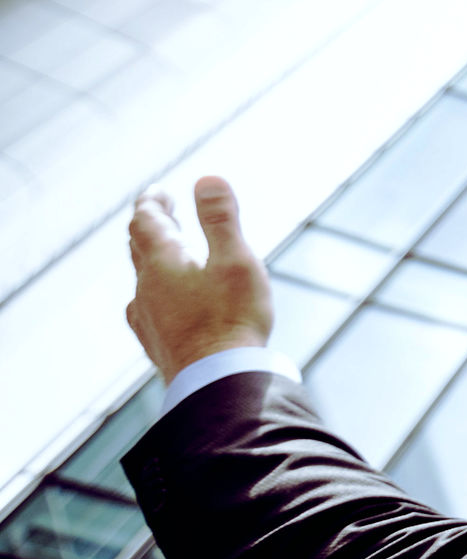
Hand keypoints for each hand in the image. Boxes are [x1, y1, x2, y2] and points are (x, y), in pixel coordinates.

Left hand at [126, 176, 273, 382]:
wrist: (218, 381)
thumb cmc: (232, 319)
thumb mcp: (235, 261)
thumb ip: (220, 220)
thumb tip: (206, 178)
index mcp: (163, 263)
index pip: (146, 221)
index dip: (151, 202)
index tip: (159, 191)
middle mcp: (146, 288)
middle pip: (139, 248)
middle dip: (150, 225)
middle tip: (162, 211)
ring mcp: (148, 318)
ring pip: (142, 279)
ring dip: (151, 259)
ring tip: (165, 254)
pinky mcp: (156, 343)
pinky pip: (146, 309)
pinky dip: (154, 293)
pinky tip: (158, 304)